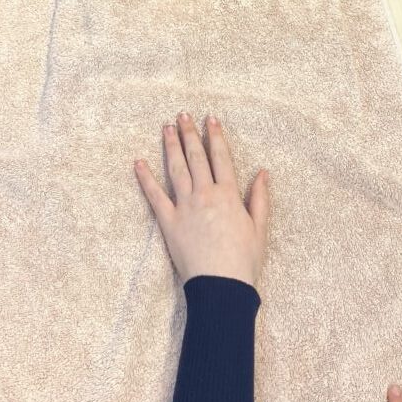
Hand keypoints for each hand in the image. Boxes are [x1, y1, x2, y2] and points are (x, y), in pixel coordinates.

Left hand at [135, 113, 268, 287]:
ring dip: (171, 146)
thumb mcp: (259, 228)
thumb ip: (259, 198)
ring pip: (176, 169)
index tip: (210, 119)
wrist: (221, 287)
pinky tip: (139, 163)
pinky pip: (155, 196)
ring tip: (166, 128)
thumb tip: (263, 172)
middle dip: (190, 134)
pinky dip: (146, 178)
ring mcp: (185, 206)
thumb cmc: (243, 261)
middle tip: (183, 114)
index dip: (215, 136)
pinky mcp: (169, 222)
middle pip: (196, 157)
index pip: (220, 157)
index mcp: (228, 195)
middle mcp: (205, 194)